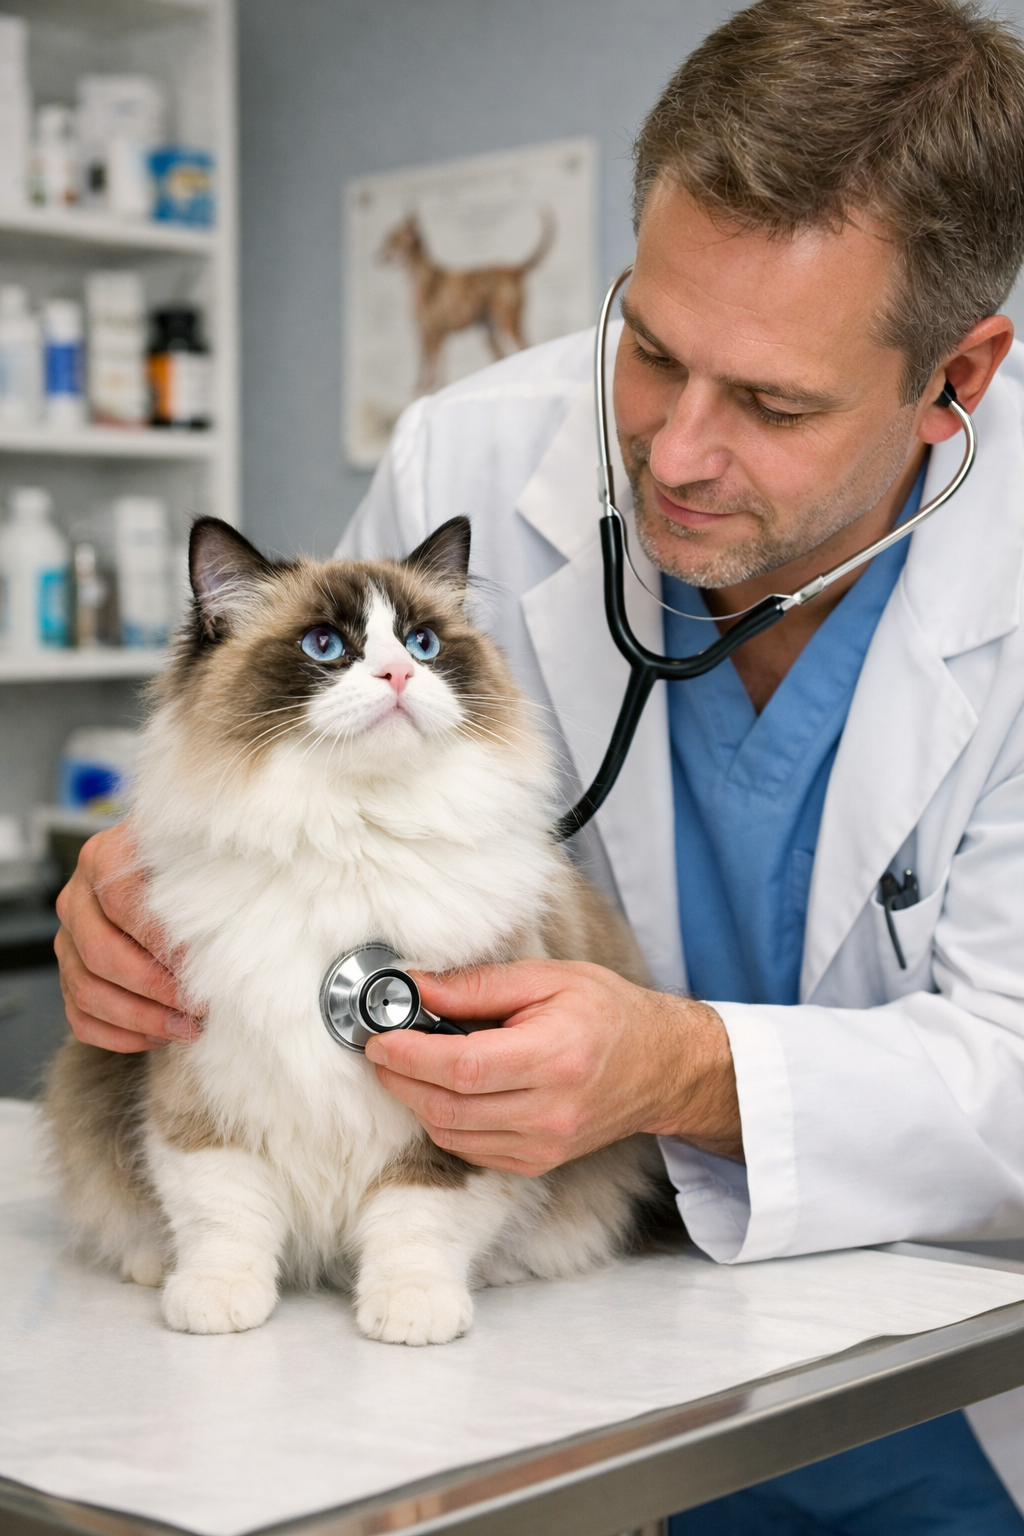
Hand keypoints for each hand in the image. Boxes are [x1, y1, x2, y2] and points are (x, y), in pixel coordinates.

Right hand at [54, 821, 200, 1052]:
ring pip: (87, 992)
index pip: (122, 901)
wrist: (170, 877)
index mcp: (102, 858)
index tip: (201, 964)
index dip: (161, 938)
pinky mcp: (70, 976)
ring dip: (141, 1018)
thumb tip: (227, 930)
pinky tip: (161, 1037)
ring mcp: (68, 940)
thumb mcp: (201, 860)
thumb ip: (206, 880)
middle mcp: (76, 898)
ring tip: (188, 1028)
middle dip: (155, 987)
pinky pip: (81, 1019)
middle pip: (101, 953)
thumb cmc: (193, 869)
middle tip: (199, 1006)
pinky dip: (121, 1036)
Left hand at [364, 960, 742, 1174]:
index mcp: (556, 1057)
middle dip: (401, 1078)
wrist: (660, 1066)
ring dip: (417, 1101)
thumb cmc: (607, 1013)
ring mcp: (545, 1145)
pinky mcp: (538, 1163)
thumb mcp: (548, 978)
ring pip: (452, 1134)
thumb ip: (478, 986)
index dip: (410, 1054)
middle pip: (449, 1108)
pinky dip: (445, 1121)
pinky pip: (471, 1149)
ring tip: (407, 1065)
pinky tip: (444, 1091)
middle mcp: (551, 1111)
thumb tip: (416, 989)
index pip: (463, 1067)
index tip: (380, 1036)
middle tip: (381, 1049)